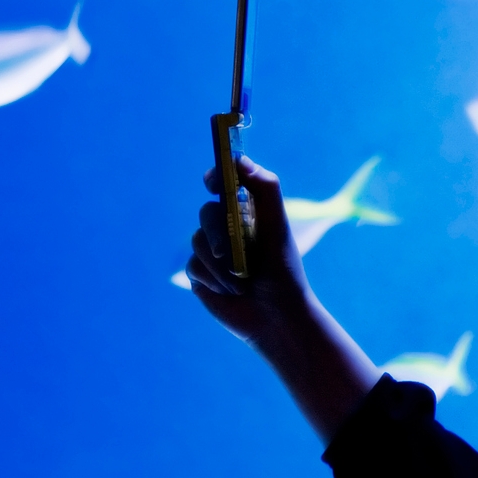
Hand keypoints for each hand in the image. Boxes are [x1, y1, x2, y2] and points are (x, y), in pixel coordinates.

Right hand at [185, 158, 312, 348]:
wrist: (276, 317)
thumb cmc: (283, 271)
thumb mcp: (278, 227)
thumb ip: (265, 190)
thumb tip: (239, 160)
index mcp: (248, 211)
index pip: (225, 182)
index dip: (216, 176)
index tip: (213, 181)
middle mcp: (227, 227)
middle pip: (207, 212)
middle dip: (218, 231)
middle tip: (229, 252)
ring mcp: (212, 250)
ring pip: (198, 240)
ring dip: (220, 263)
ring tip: (241, 281)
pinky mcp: (201, 273)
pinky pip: (193, 265)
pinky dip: (212, 278)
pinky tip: (229, 291)